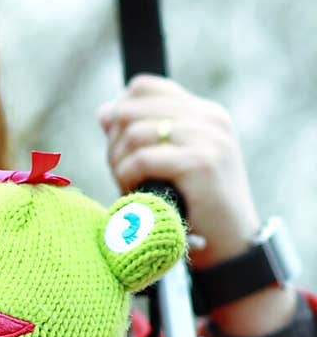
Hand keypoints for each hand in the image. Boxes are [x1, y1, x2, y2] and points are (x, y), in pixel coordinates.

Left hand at [98, 76, 297, 336]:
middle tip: (118, 173)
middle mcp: (209, 119)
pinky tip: (133, 194)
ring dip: (119, 163)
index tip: (117, 147)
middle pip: (133, 110)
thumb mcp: (174, 166)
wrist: (233, 248)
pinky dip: (127, 177)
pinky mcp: (200, 164)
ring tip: (126, 186)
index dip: (119, 113)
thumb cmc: (198, 211)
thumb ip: (144, 136)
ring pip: (134, 133)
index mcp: (204, 113)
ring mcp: (208, 139)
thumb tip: (104, 113)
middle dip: (114, 143)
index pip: (144, 88)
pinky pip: (143, 158)